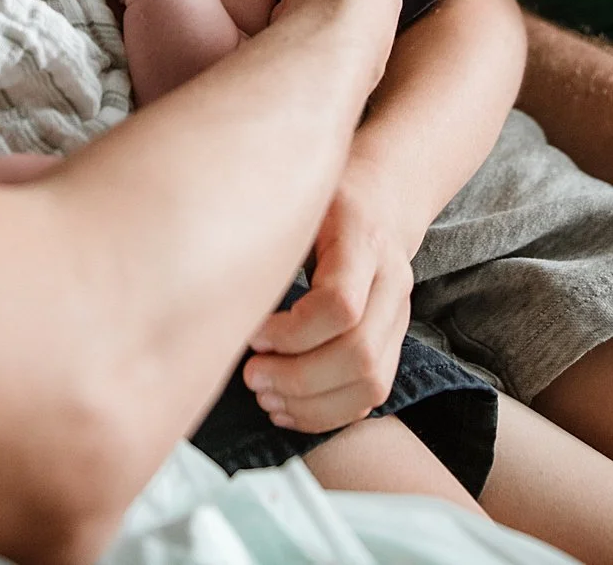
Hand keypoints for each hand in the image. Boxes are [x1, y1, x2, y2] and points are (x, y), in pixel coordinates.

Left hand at [243, 177, 415, 432]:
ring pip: (371, 383)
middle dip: (298, 377)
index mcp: (363, 239)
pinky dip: (328, 412)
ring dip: (312, 403)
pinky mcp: (395, 342)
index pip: (340, 304)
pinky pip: (372, 394)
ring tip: (265, 396)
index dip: (292, 332)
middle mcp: (391, 280)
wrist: (380, 201)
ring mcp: (400, 315)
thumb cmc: (322, 202)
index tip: (252, 335)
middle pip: (359, 352)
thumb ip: (266, 235)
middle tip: (251, 377)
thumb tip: (213, 287)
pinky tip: (287, 407)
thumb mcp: (296, 202)